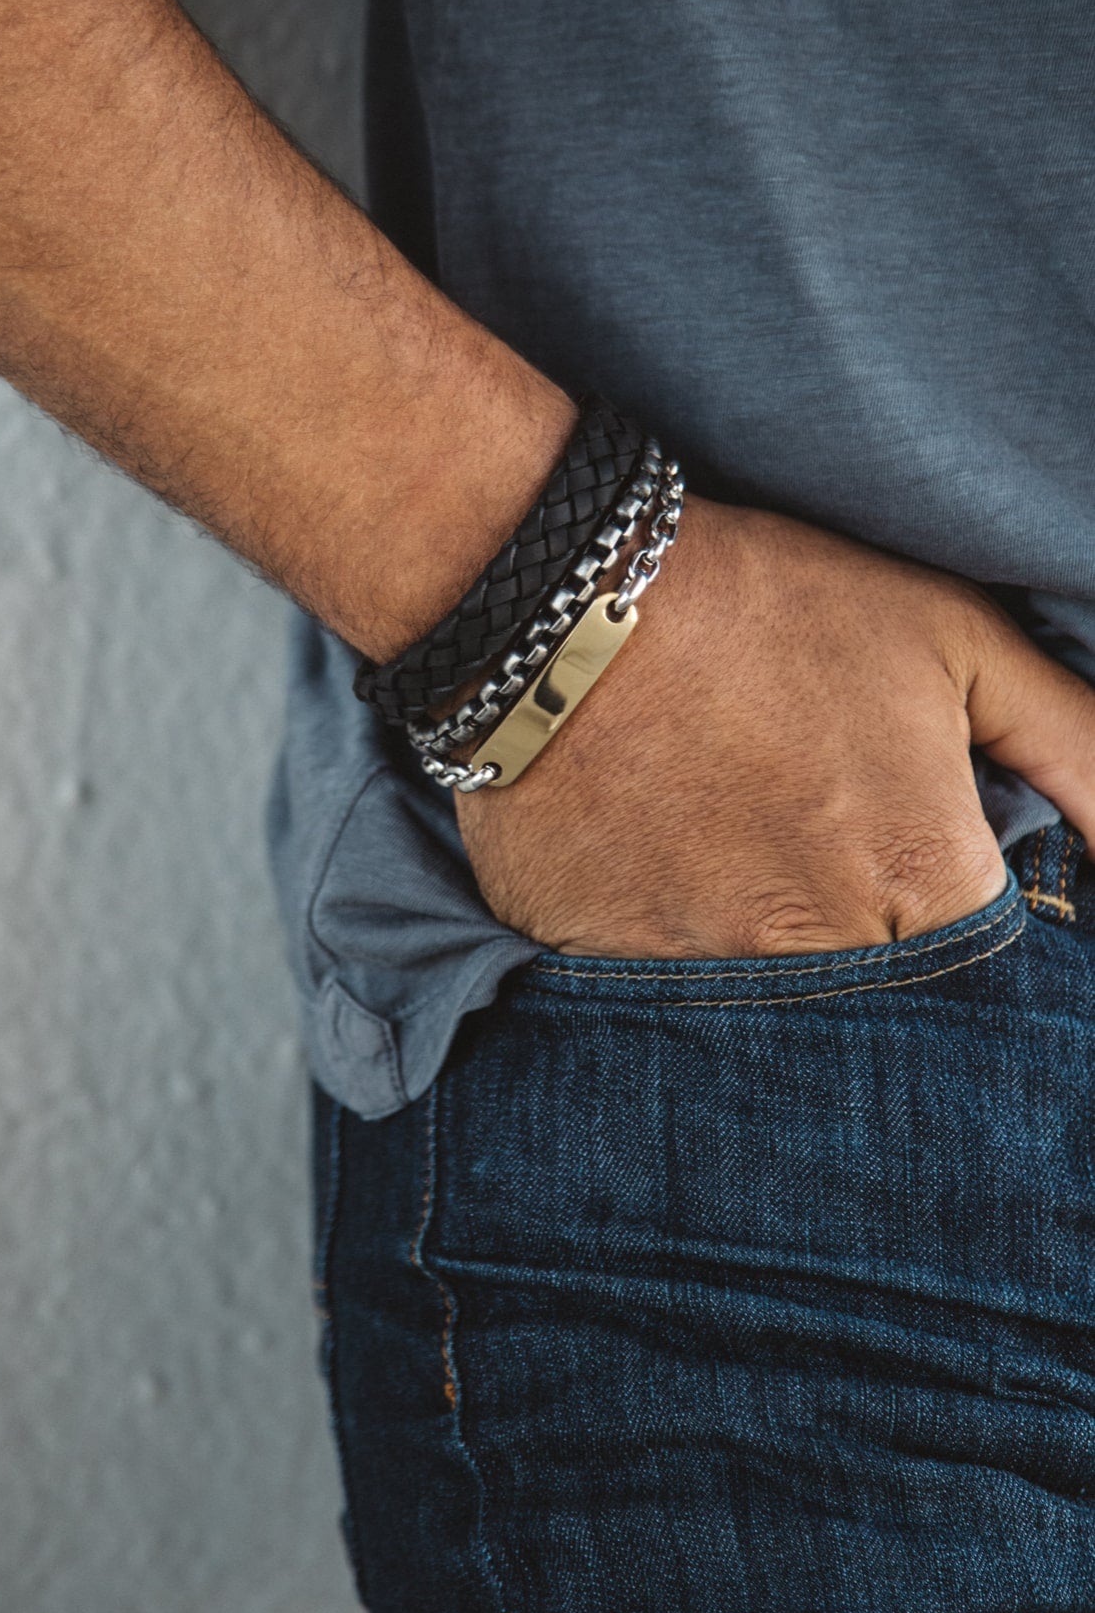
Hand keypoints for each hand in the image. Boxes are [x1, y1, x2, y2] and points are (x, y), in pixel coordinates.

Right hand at [454, 496, 1094, 957]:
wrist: (568, 600)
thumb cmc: (772, 605)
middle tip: (806, 839)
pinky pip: (652, 996)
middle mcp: (818, 953)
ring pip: (767, 1012)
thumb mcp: (953, 638)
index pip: (982, 961)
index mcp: (921, 881)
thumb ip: (1073, 745)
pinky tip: (655, 862)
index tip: (895, 849)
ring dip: (763, 944)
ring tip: (732, 846)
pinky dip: (665, 943)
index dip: (942, 898)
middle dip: (859, 932)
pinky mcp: (598, 971)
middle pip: (878, 998)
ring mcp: (700, 974)